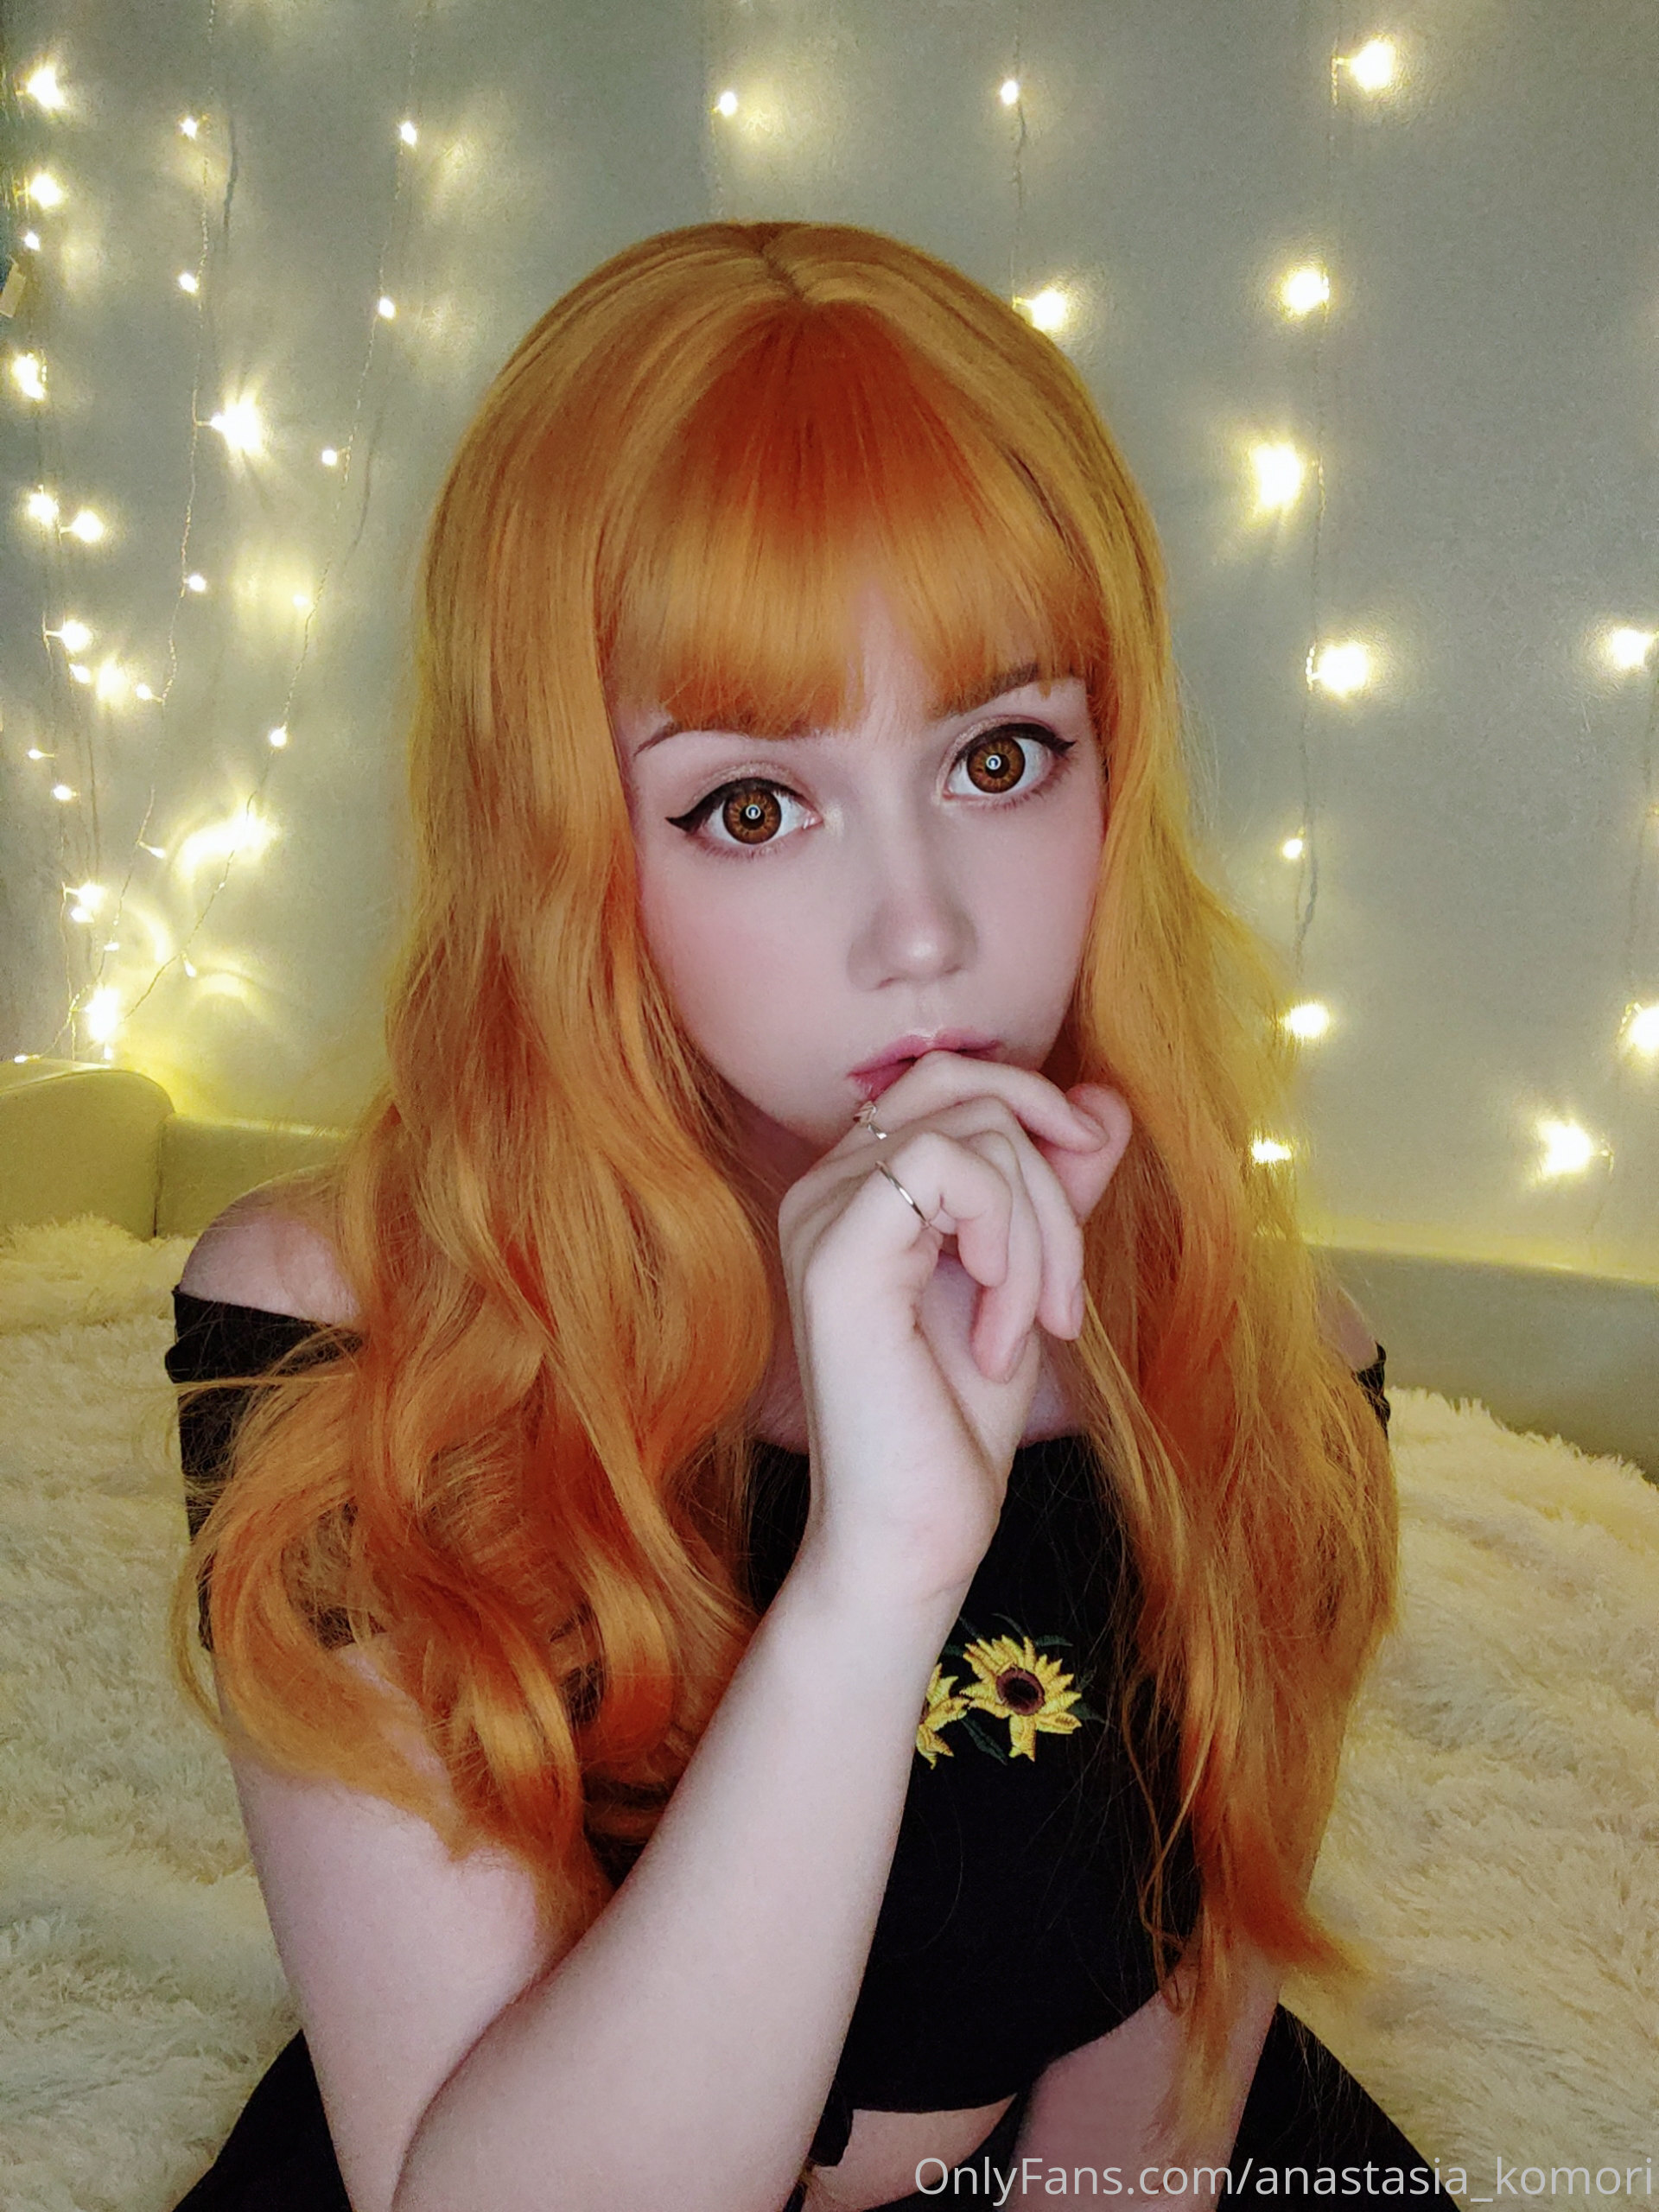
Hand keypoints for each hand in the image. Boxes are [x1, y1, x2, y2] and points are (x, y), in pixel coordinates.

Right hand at [775, 1052, 1131, 1608]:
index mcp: (854, 1186)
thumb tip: (1105, 1100)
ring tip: (1028, 1330)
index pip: (949, 1075)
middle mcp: (822, 1187)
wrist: (915, 1529)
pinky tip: (997, 1328)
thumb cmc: (958, 1417)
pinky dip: (1008, 1243)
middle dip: (1050, 1179)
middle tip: (1061, 1298)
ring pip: (976, 1130)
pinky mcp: (834, 1253)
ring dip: (1039, 1235)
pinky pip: (948, 1167)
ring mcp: (820, 1215)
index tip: (1087, 1180)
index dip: (1034, 1104)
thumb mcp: (1027, 1275)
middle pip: (967, 1089)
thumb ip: (1056, 1186)